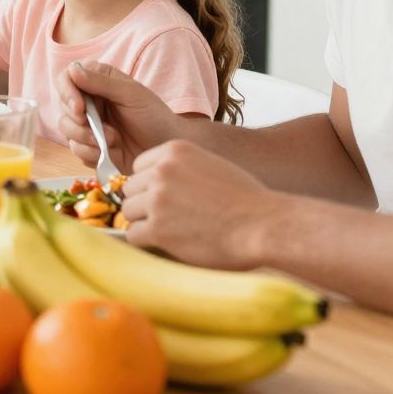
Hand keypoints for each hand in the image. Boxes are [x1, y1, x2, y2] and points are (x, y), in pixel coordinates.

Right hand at [58, 60, 182, 169]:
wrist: (166, 148)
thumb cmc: (154, 116)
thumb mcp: (131, 95)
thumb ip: (101, 82)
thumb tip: (73, 69)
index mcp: (98, 81)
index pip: (66, 79)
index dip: (67, 93)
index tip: (79, 108)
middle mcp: (89, 101)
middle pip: (62, 107)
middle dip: (77, 121)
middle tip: (96, 128)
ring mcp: (88, 125)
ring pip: (66, 129)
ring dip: (86, 138)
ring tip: (113, 140)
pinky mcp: (89, 146)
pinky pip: (77, 150)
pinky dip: (91, 153)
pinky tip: (111, 152)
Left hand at [119, 139, 276, 269]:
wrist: (264, 225)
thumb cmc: (245, 199)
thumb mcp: (210, 164)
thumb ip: (180, 168)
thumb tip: (153, 182)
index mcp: (173, 150)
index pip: (138, 167)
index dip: (150, 185)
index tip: (168, 197)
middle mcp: (161, 171)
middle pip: (130, 190)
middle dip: (145, 204)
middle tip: (170, 218)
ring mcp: (157, 199)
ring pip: (128, 212)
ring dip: (145, 223)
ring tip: (172, 231)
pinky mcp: (158, 229)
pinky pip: (133, 235)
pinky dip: (147, 242)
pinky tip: (169, 243)